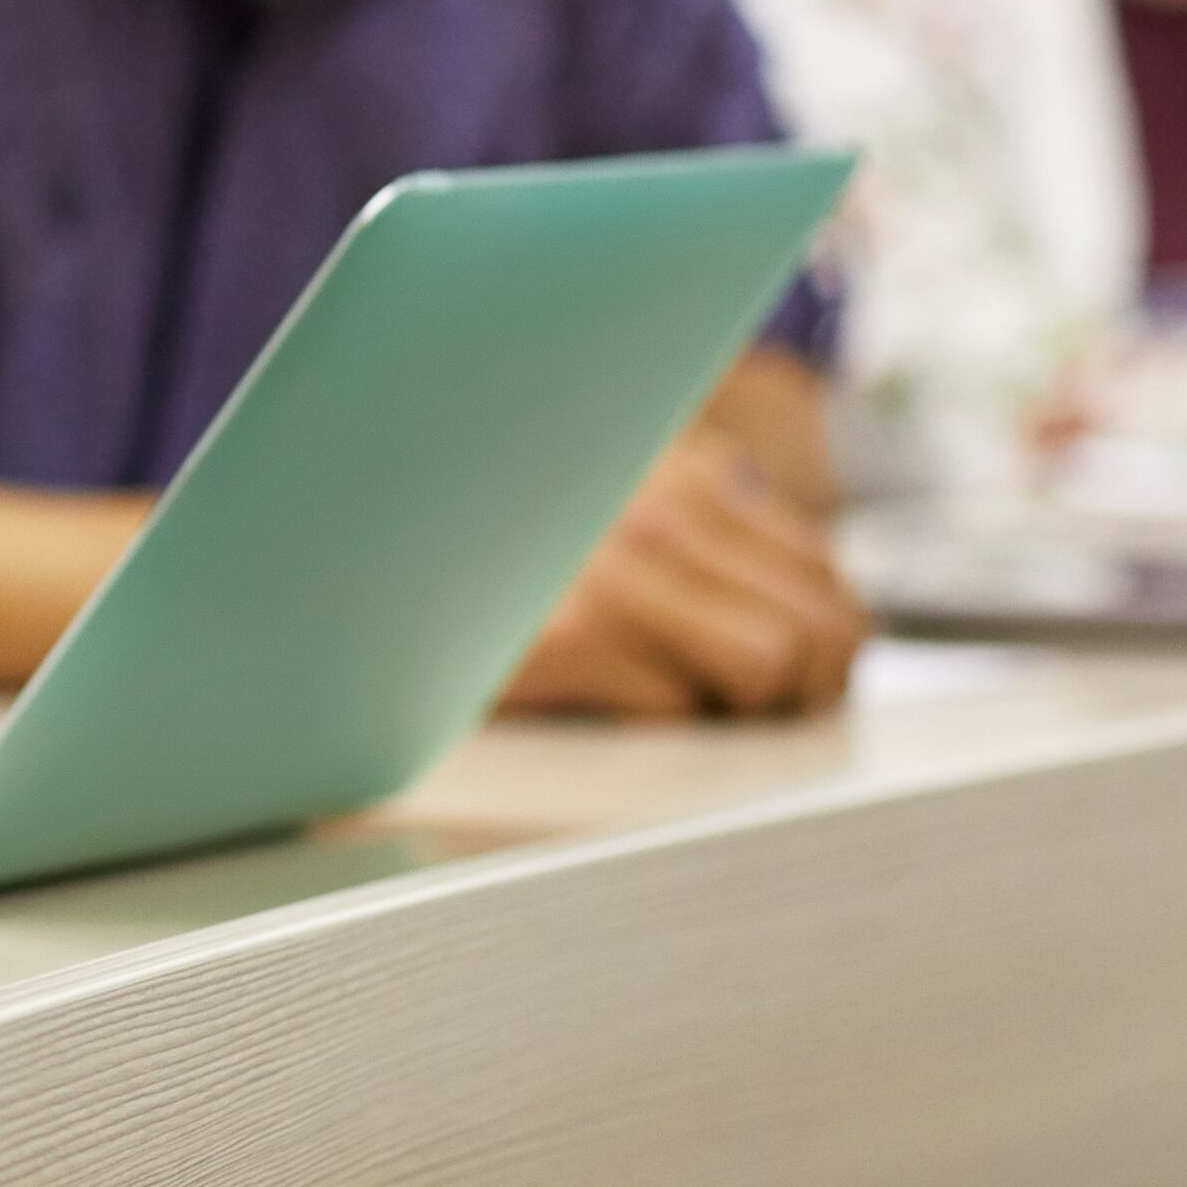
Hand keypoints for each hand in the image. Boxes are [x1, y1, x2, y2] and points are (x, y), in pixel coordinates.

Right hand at [501, 438, 868, 719]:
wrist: (366, 565)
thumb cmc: (476, 549)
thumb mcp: (597, 496)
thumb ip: (683, 507)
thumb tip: (781, 563)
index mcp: (669, 464)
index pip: (819, 566)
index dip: (820, 639)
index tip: (785, 676)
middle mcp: (652, 501)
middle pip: (820, 622)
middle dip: (802, 686)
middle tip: (746, 711)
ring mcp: (613, 566)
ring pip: (772, 663)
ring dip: (737, 706)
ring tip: (683, 706)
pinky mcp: (570, 634)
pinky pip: (683, 708)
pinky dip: (657, 723)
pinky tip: (610, 703)